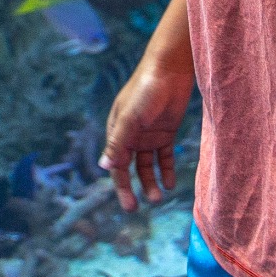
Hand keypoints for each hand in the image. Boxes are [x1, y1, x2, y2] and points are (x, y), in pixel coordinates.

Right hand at [101, 51, 192, 211]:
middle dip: (135, 188)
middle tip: (142, 207)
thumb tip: (104, 167)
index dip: (121, 187)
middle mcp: (131, 136)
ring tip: (160, 197)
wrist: (171, 69)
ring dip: (152, 181)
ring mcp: (148, 135)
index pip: (116, 165)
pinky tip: (171, 183)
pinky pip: (164, 157)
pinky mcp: (166, 132)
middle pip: (130, 169)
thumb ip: (118, 142)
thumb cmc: (146, 90)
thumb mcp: (131, 118)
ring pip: (147, 165)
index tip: (130, 206)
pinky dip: (166, 170)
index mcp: (117, 132)